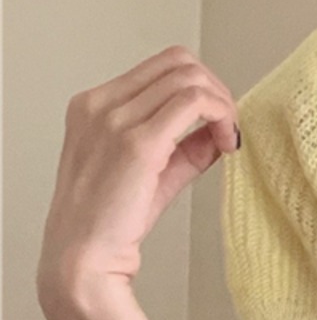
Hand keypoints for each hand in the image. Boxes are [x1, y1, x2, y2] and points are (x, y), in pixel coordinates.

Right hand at [37, 45, 239, 312]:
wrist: (83, 257)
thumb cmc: (110, 223)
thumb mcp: (152, 174)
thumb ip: (185, 149)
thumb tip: (219, 134)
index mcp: (95, 105)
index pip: (162, 67)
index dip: (202, 87)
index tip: (218, 121)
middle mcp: (101, 104)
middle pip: (178, 63)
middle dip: (217, 90)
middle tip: (230, 128)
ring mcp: (116, 119)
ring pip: (190, 78)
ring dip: (223, 104)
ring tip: (229, 139)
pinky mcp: (138, 143)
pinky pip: (194, 103)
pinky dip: (222, 116)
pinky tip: (227, 144)